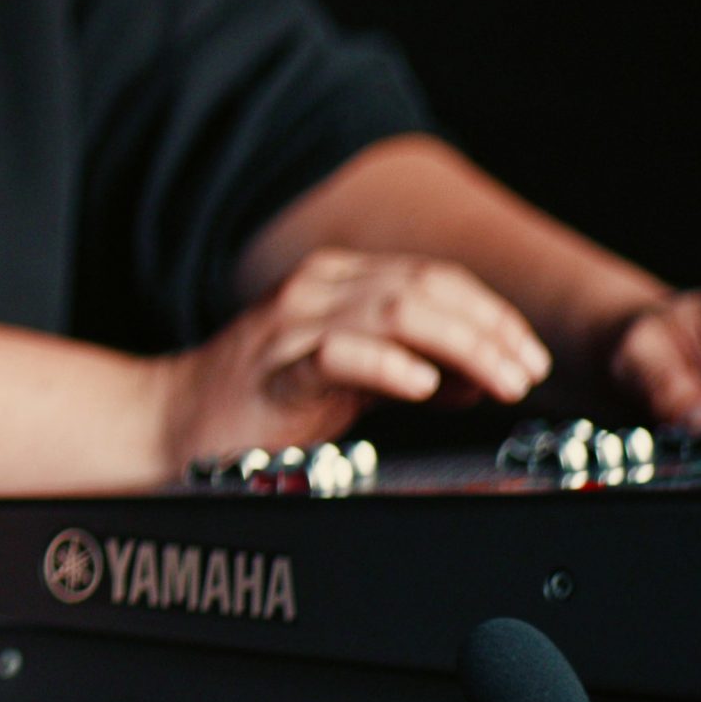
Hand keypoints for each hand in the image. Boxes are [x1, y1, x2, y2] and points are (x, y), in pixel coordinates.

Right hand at [165, 249, 551, 464]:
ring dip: (463, 347)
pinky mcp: (275, 369)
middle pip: (426, 288)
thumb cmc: (261, 402)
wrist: (171, 423)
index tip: (528, 355)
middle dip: (490, 330)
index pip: (435, 277)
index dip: (492, 313)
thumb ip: (411, 367)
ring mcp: (293, 326)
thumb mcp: (350, 376)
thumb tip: (480, 376)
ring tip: (499, 383)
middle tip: (526, 373)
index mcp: (336, 280)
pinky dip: (391, 366)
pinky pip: (339, 354)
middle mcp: (316, 290)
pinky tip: (425, 386)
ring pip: (398, 313)